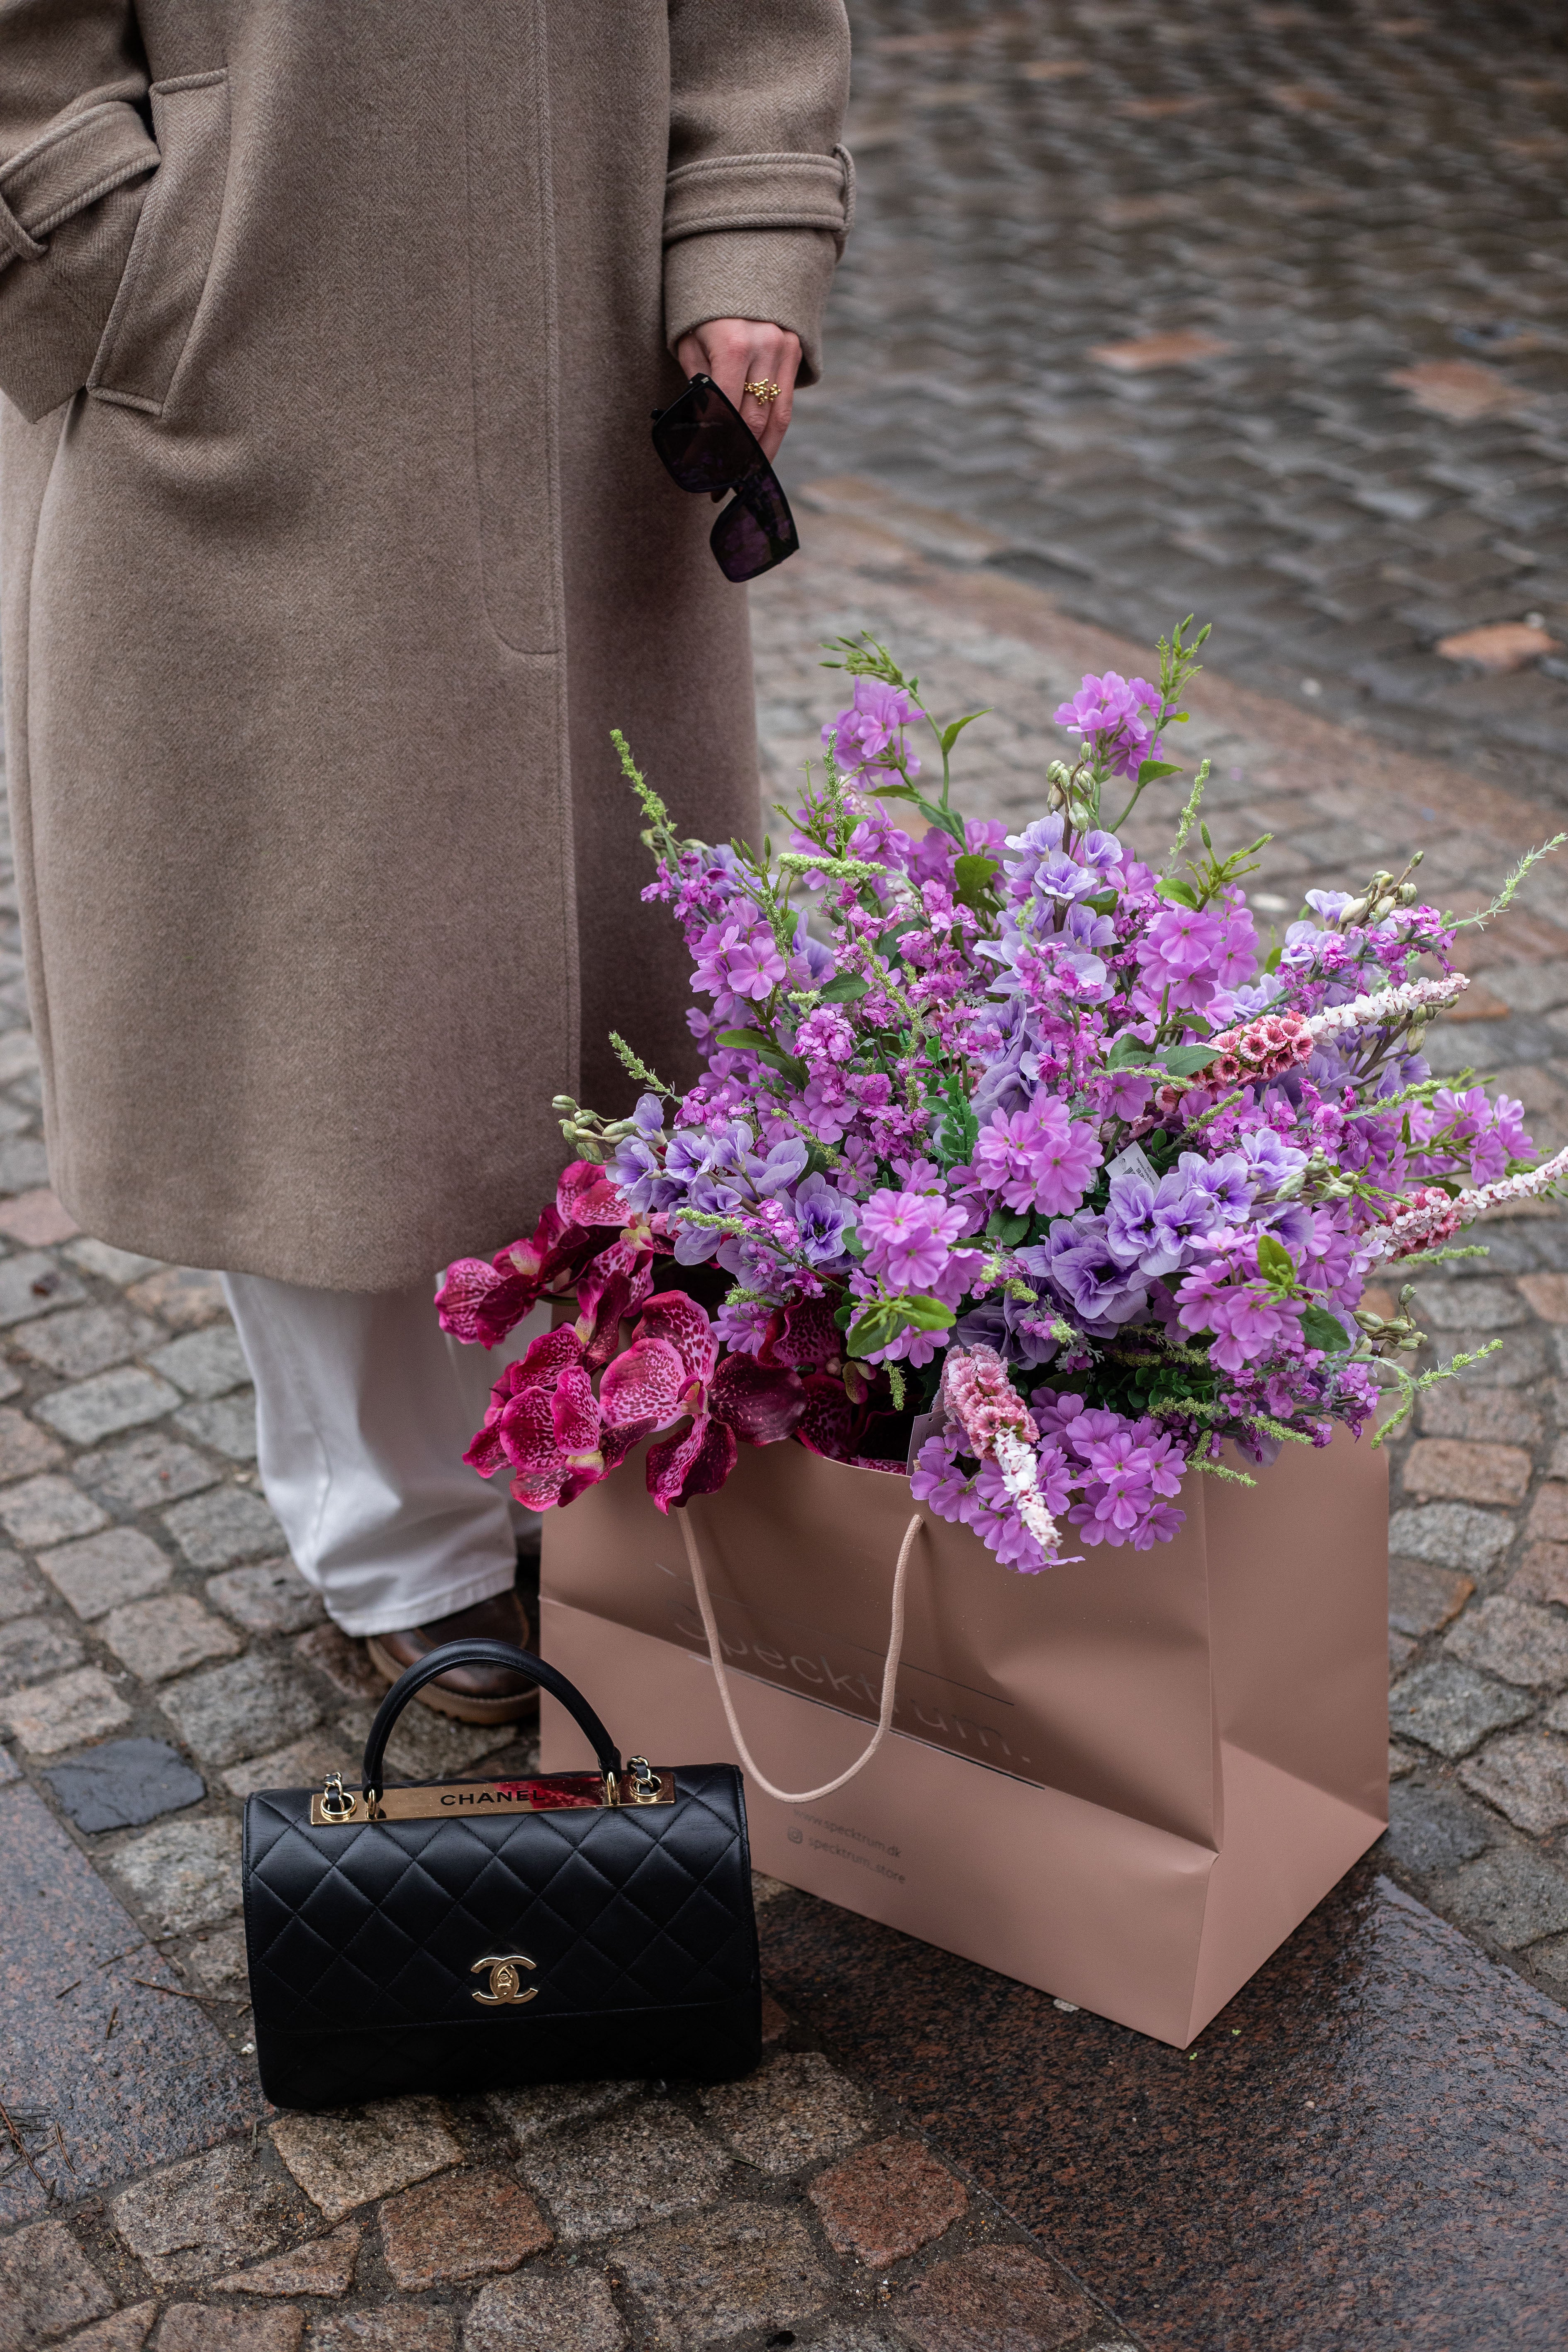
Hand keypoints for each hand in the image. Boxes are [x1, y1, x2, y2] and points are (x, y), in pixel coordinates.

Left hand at [675, 318, 800, 472]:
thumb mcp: (689, 344)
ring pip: (775, 419)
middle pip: (753, 420)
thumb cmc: (702, 311)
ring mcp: (785, 349)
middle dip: (735, 457)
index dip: (713, 447)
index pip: (724, 411)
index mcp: (733, 344)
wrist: (738, 266)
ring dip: (758, 454)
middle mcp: (765, 347)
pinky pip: (785, 406)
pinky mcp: (795, 352)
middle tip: (719, 484)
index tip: (701, 472)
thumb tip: (703, 436)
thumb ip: (698, 387)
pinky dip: (772, 435)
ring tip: (742, 478)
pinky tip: (759, 455)